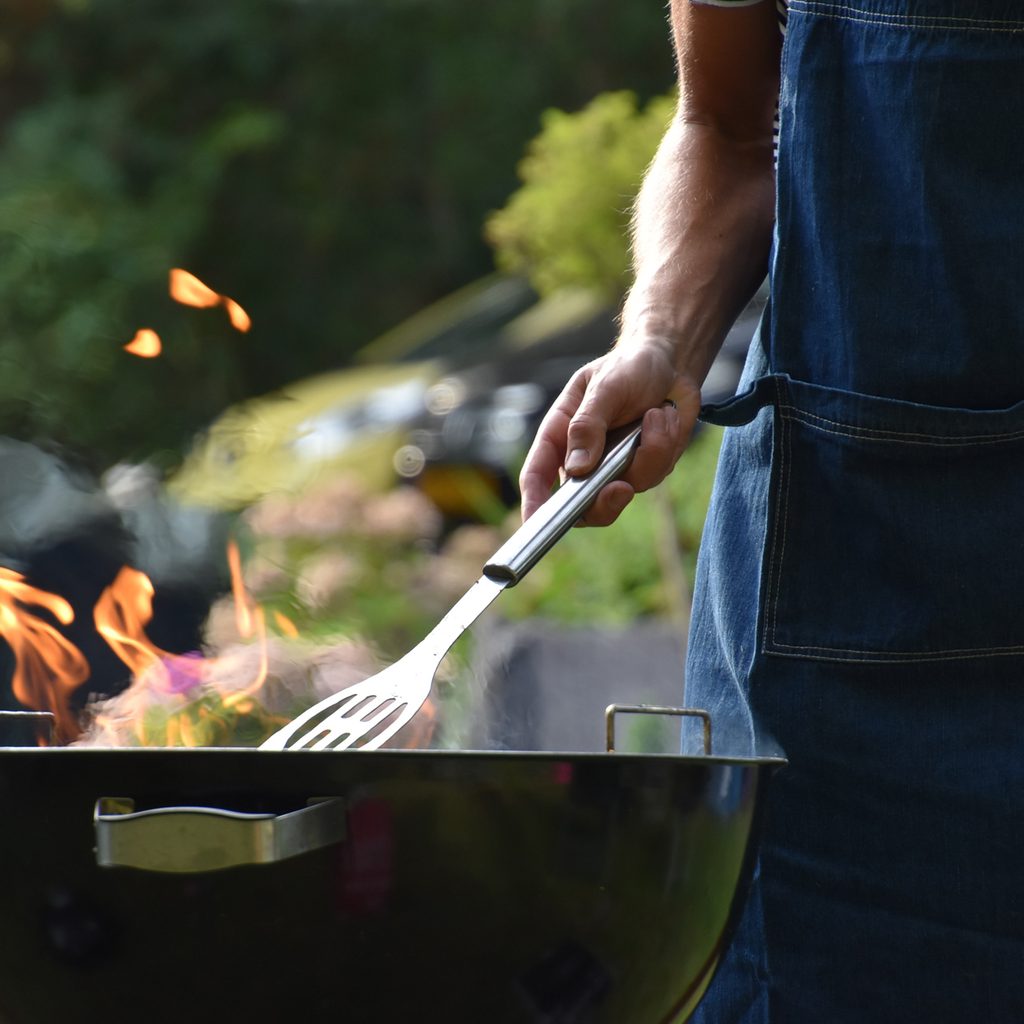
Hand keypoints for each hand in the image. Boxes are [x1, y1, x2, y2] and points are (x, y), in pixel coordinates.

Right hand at [519, 340, 700, 525]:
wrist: (671, 364)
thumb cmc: (628, 367)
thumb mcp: (604, 387)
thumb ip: (588, 425)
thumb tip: (577, 468)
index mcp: (560, 436)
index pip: (537, 476)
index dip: (533, 504)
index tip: (535, 524)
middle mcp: (583, 458)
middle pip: (581, 505)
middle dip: (603, 503)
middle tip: (620, 488)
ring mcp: (614, 467)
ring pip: (626, 489)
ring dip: (648, 453)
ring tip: (657, 414)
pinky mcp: (644, 468)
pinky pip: (655, 475)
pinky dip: (665, 446)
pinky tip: (665, 417)